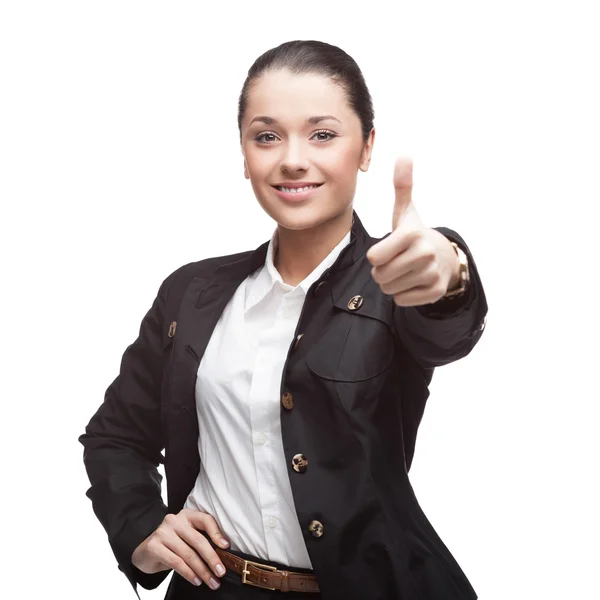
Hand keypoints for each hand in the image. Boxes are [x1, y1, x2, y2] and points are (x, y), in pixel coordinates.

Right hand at [131, 508, 229, 589]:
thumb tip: (222, 557)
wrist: (145, 551)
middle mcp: (175, 520)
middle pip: (198, 540)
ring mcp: (163, 532)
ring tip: (211, 581)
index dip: (217, 533)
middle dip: (212, 558)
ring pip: (188, 554)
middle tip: (221, 572)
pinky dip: (188, 573)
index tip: (226, 547)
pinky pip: (176, 562)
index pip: (205, 519)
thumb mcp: (186, 537)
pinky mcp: (154, 546)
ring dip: (202, 571)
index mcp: (187, 515)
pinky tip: (196, 580)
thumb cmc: (171, 544)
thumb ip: (200, 540)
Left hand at [366, 157, 459, 306]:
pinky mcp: (434, 292)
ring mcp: (431, 274)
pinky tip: (412, 281)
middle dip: (382, 271)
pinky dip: (402, 294)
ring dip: (391, 283)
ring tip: (403, 270)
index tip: (386, 249)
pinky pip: (401, 300)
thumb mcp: (406, 211)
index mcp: (412, 234)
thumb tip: (404, 155)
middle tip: (395, 261)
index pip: (375, 257)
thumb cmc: (415, 234)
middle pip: (380, 276)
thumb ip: (402, 186)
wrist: (443, 256)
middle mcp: (424, 254)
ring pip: (389, 290)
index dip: (376, 256)